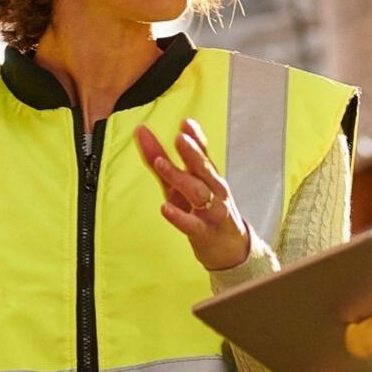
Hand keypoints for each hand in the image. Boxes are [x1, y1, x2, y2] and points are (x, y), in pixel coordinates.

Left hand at [134, 120, 251, 271]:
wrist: (230, 249)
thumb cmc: (203, 211)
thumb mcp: (180, 184)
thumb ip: (160, 158)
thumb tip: (141, 131)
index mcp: (208, 176)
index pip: (204, 153)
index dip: (196, 138)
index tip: (186, 123)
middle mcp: (214, 190)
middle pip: (203, 169)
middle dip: (192, 153)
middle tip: (180, 138)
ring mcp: (212, 211)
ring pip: (198, 193)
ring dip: (179, 178)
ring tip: (161, 164)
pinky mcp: (205, 232)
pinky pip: (192, 224)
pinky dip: (179, 216)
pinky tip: (164, 208)